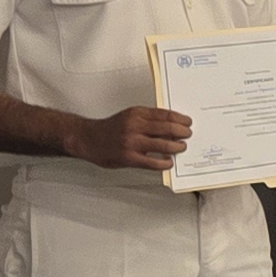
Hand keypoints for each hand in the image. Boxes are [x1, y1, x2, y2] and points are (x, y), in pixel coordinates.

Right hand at [73, 103, 191, 171]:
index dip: (181, 119)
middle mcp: (134, 126)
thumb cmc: (110, 129)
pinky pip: (153, 162)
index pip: (165, 114)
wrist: (87, 139)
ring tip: (181, 147)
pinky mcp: (129, 158)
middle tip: (188, 135)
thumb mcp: (129, 117)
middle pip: (168, 128)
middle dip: (183, 132)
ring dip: (177, 147)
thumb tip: (173, 126)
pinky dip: (165, 163)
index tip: (188, 122)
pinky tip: (168, 162)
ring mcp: (132, 142)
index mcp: (136, 113)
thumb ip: (149, 120)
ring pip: (164, 144)